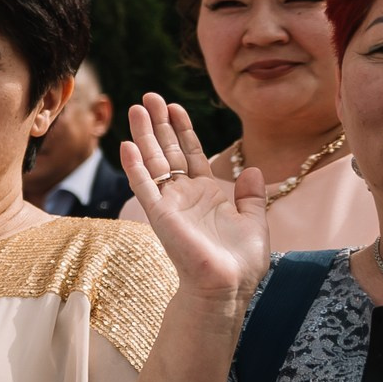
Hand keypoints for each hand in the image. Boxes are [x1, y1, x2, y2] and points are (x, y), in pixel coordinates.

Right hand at [124, 93, 268, 302]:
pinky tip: (127, 144)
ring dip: (143, 135)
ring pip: (153, 161)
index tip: (175, 106)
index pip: (190, 153)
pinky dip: (134, 166)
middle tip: (148, 96)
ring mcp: (169, 203)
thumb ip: (252, 196)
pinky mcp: (159, 213)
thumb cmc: (241, 260)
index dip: (183, 129)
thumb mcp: (256, 220)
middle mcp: (184, 194)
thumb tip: (255, 170)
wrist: (229, 285)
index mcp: (206, 193)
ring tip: (135, 108)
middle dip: (158, 123)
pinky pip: (144, 185)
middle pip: (167, 150)